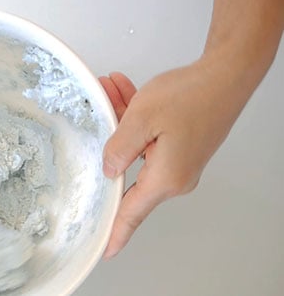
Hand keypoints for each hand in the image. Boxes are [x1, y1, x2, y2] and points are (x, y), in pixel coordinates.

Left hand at [98, 61, 244, 258]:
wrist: (227, 75)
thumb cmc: (191, 95)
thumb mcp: (141, 119)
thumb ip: (118, 149)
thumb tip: (109, 170)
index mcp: (165, 178)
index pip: (132, 212)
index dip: (116, 232)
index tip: (104, 249)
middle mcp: (175, 176)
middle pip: (127, 171)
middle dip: (108, 143)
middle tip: (97, 113)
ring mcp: (179, 162)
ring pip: (136, 148)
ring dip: (121, 122)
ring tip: (111, 91)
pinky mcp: (181, 147)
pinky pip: (149, 138)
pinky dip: (135, 118)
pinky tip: (123, 91)